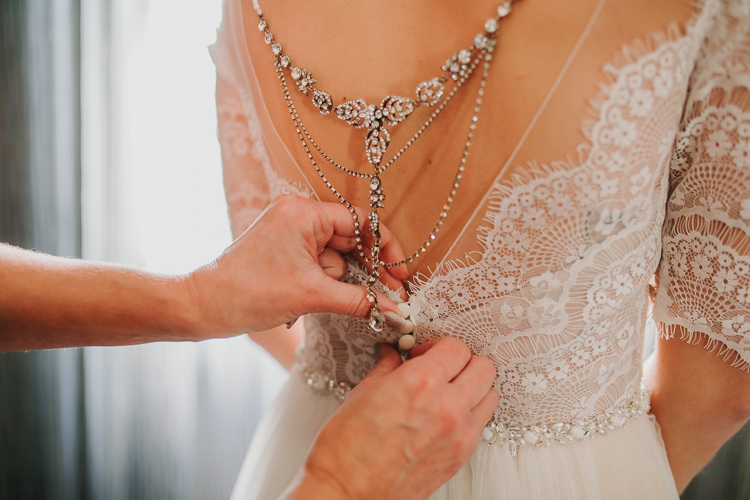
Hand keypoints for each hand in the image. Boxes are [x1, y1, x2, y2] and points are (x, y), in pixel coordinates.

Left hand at [183, 195, 408, 335]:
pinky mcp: (283, 249)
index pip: (360, 221)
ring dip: (339, 280)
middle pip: (350, 239)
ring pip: (335, 255)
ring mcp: (289, 231)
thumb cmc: (250, 293)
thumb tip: (396, 310)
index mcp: (303, 212)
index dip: (385, 248)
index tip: (400, 274)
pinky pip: (318, 262)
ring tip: (324, 299)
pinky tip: (322, 298)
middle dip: (365, 269)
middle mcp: (297, 214)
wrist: (204, 306)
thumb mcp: (312, 296)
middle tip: (389, 295)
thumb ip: (359, 300)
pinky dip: (326, 281)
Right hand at [288, 337, 498, 499]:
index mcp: (420, 383)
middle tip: (441, 368)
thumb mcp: (363, 394)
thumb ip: (386, 369)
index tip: (424, 354)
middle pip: (484, 368)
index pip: (456, 347)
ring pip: (490, 396)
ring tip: (448, 392)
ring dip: (473, 388)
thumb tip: (392, 356)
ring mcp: (458, 435)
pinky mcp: (460, 458)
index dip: (438, 346)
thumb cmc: (346, 451)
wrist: (346, 493)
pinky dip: (470, 414)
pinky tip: (445, 415)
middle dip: (463, 362)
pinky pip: (480, 424)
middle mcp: (447, 407)